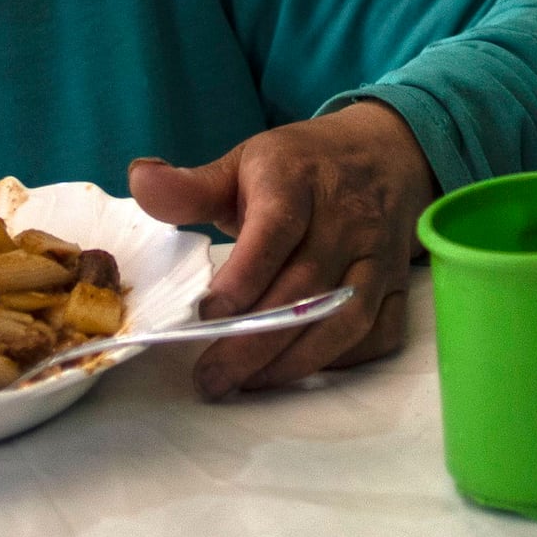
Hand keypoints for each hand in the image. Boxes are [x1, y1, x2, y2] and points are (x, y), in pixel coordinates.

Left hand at [128, 100, 436, 396]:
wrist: (385, 153)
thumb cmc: (300, 168)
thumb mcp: (244, 163)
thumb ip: (192, 186)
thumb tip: (139, 179)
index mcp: (298, 182)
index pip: (275, 232)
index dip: (244, 278)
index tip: (208, 315)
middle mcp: (346, 220)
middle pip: (304, 290)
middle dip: (254, 342)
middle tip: (211, 377)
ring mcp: (377, 256)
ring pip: (344, 319)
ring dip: (294, 360)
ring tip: (246, 384)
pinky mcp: (396, 285)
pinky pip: (378, 333)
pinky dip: (341, 361)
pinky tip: (298, 371)